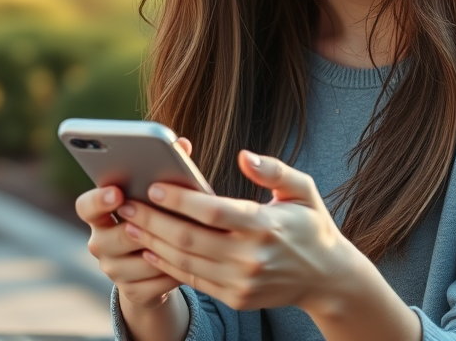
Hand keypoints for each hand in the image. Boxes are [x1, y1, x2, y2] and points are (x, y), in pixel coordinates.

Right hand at [74, 138, 193, 308]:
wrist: (153, 268)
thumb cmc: (158, 218)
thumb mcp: (156, 197)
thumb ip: (165, 170)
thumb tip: (183, 144)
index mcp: (100, 215)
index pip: (85, 206)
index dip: (98, 200)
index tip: (117, 192)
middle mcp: (99, 243)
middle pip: (114, 237)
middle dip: (141, 227)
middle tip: (161, 217)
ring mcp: (113, 269)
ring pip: (139, 260)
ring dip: (164, 249)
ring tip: (188, 238)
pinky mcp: (132, 292)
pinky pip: (155, 282)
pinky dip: (174, 271)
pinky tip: (192, 261)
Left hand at [115, 150, 354, 314]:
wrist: (329, 279)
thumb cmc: (311, 225)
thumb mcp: (303, 189)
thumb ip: (274, 170)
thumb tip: (243, 156)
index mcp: (265, 225)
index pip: (211, 211)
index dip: (178, 199)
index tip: (152, 184)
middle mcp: (251, 256)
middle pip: (188, 238)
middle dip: (151, 219)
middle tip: (125, 203)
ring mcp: (242, 282)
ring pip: (185, 261)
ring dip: (152, 242)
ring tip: (130, 223)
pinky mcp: (237, 298)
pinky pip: (194, 280)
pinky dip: (168, 265)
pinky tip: (151, 248)